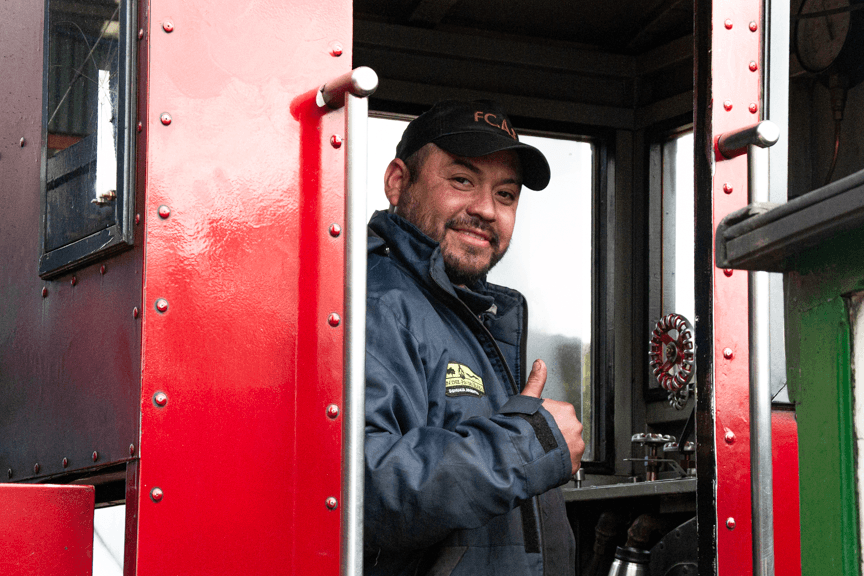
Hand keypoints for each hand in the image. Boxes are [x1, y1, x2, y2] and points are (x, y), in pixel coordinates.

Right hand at [520, 359, 584, 475]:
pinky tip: (547, 460)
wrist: (521, 453)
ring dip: (559, 448)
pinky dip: (560, 462)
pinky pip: (570, 462)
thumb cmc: (522, 426)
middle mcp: (575, 427)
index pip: (560, 413)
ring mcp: (576, 446)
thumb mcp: (526, 398)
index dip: (547, 420)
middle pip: (567, 429)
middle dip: (555, 434)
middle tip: (539, 438)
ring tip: (542, 451)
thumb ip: (536, 380)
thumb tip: (540, 363)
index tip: (538, 425)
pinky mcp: (574, 463)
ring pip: (570, 446)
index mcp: (566, 410)